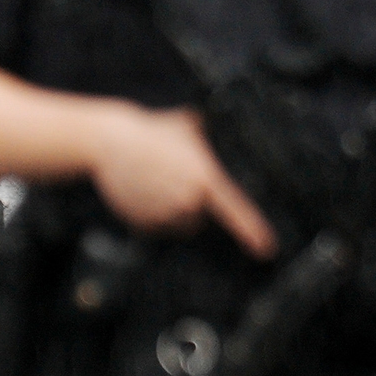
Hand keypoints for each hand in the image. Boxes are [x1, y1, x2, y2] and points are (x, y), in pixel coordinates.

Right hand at [88, 104, 276, 254]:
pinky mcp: (143, 223)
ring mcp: (164, 215)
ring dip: (171, 210)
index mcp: (204, 177)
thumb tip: (219, 127)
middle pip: (199, 217)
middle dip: (191, 203)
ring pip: (177, 224)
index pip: (234, 209)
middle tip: (172, 177)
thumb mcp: (187, 127)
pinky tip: (141, 190)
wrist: (110, 142)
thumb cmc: (151, 131)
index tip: (265, 248)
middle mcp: (187, 201)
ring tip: (154, 182)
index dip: (252, 230)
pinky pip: (155, 226)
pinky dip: (150, 214)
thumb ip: (207, 139)